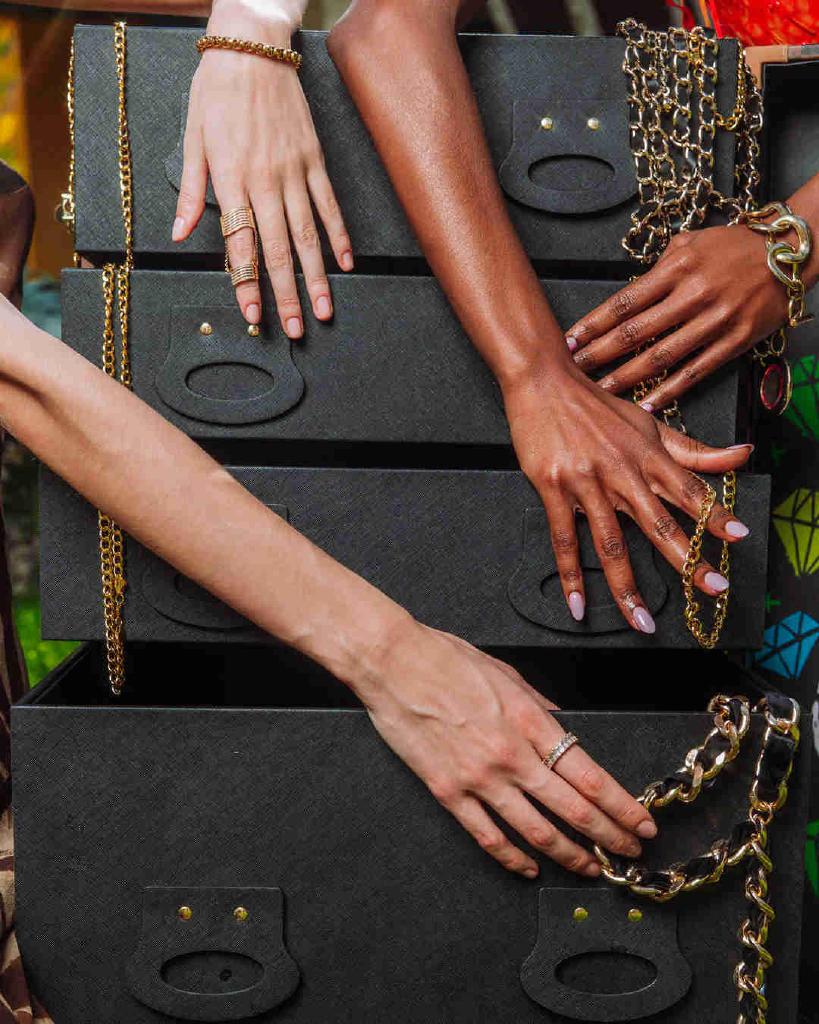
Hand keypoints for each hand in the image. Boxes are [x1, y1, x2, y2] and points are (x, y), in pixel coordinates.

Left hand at [173, 0, 352, 334]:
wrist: (252, 46)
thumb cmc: (216, 91)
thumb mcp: (192, 138)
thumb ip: (189, 192)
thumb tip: (177, 233)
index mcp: (231, 179)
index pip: (241, 244)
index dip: (246, 283)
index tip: (252, 314)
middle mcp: (266, 182)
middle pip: (279, 249)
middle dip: (287, 294)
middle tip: (297, 328)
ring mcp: (294, 173)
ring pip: (308, 236)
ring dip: (317, 277)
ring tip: (326, 309)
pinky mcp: (314, 161)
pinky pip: (329, 205)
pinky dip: (339, 235)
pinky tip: (346, 263)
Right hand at [358, 620, 656, 877]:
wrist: (392, 662)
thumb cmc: (445, 658)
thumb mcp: (505, 671)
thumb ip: (538, 704)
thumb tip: (561, 724)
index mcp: (529, 719)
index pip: (589, 775)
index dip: (621, 805)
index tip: (640, 821)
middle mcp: (510, 754)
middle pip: (573, 808)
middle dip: (608, 835)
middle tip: (629, 851)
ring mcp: (478, 777)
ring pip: (536, 831)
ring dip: (569, 854)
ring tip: (590, 867)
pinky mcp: (447, 791)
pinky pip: (487, 836)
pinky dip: (512, 858)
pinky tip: (530, 868)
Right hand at [502, 360, 752, 630]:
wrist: (544, 382)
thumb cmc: (596, 406)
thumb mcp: (648, 424)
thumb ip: (693, 450)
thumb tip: (741, 456)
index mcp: (648, 456)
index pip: (690, 489)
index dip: (715, 513)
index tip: (738, 537)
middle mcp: (622, 471)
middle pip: (659, 523)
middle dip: (687, 558)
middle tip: (710, 588)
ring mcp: (587, 482)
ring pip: (611, 543)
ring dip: (628, 586)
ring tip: (642, 620)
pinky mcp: (554, 489)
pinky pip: (564, 539)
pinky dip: (571, 575)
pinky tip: (578, 604)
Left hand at [565, 226, 786, 410]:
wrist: (787, 254)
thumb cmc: (733, 246)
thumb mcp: (690, 242)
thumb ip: (657, 267)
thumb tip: (628, 295)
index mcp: (677, 268)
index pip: (624, 301)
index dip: (594, 324)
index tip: (571, 340)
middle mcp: (693, 295)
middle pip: (635, 332)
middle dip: (599, 354)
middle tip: (574, 370)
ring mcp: (714, 321)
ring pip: (660, 357)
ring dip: (626, 378)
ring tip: (600, 391)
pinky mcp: (734, 342)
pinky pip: (695, 372)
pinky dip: (668, 392)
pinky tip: (645, 405)